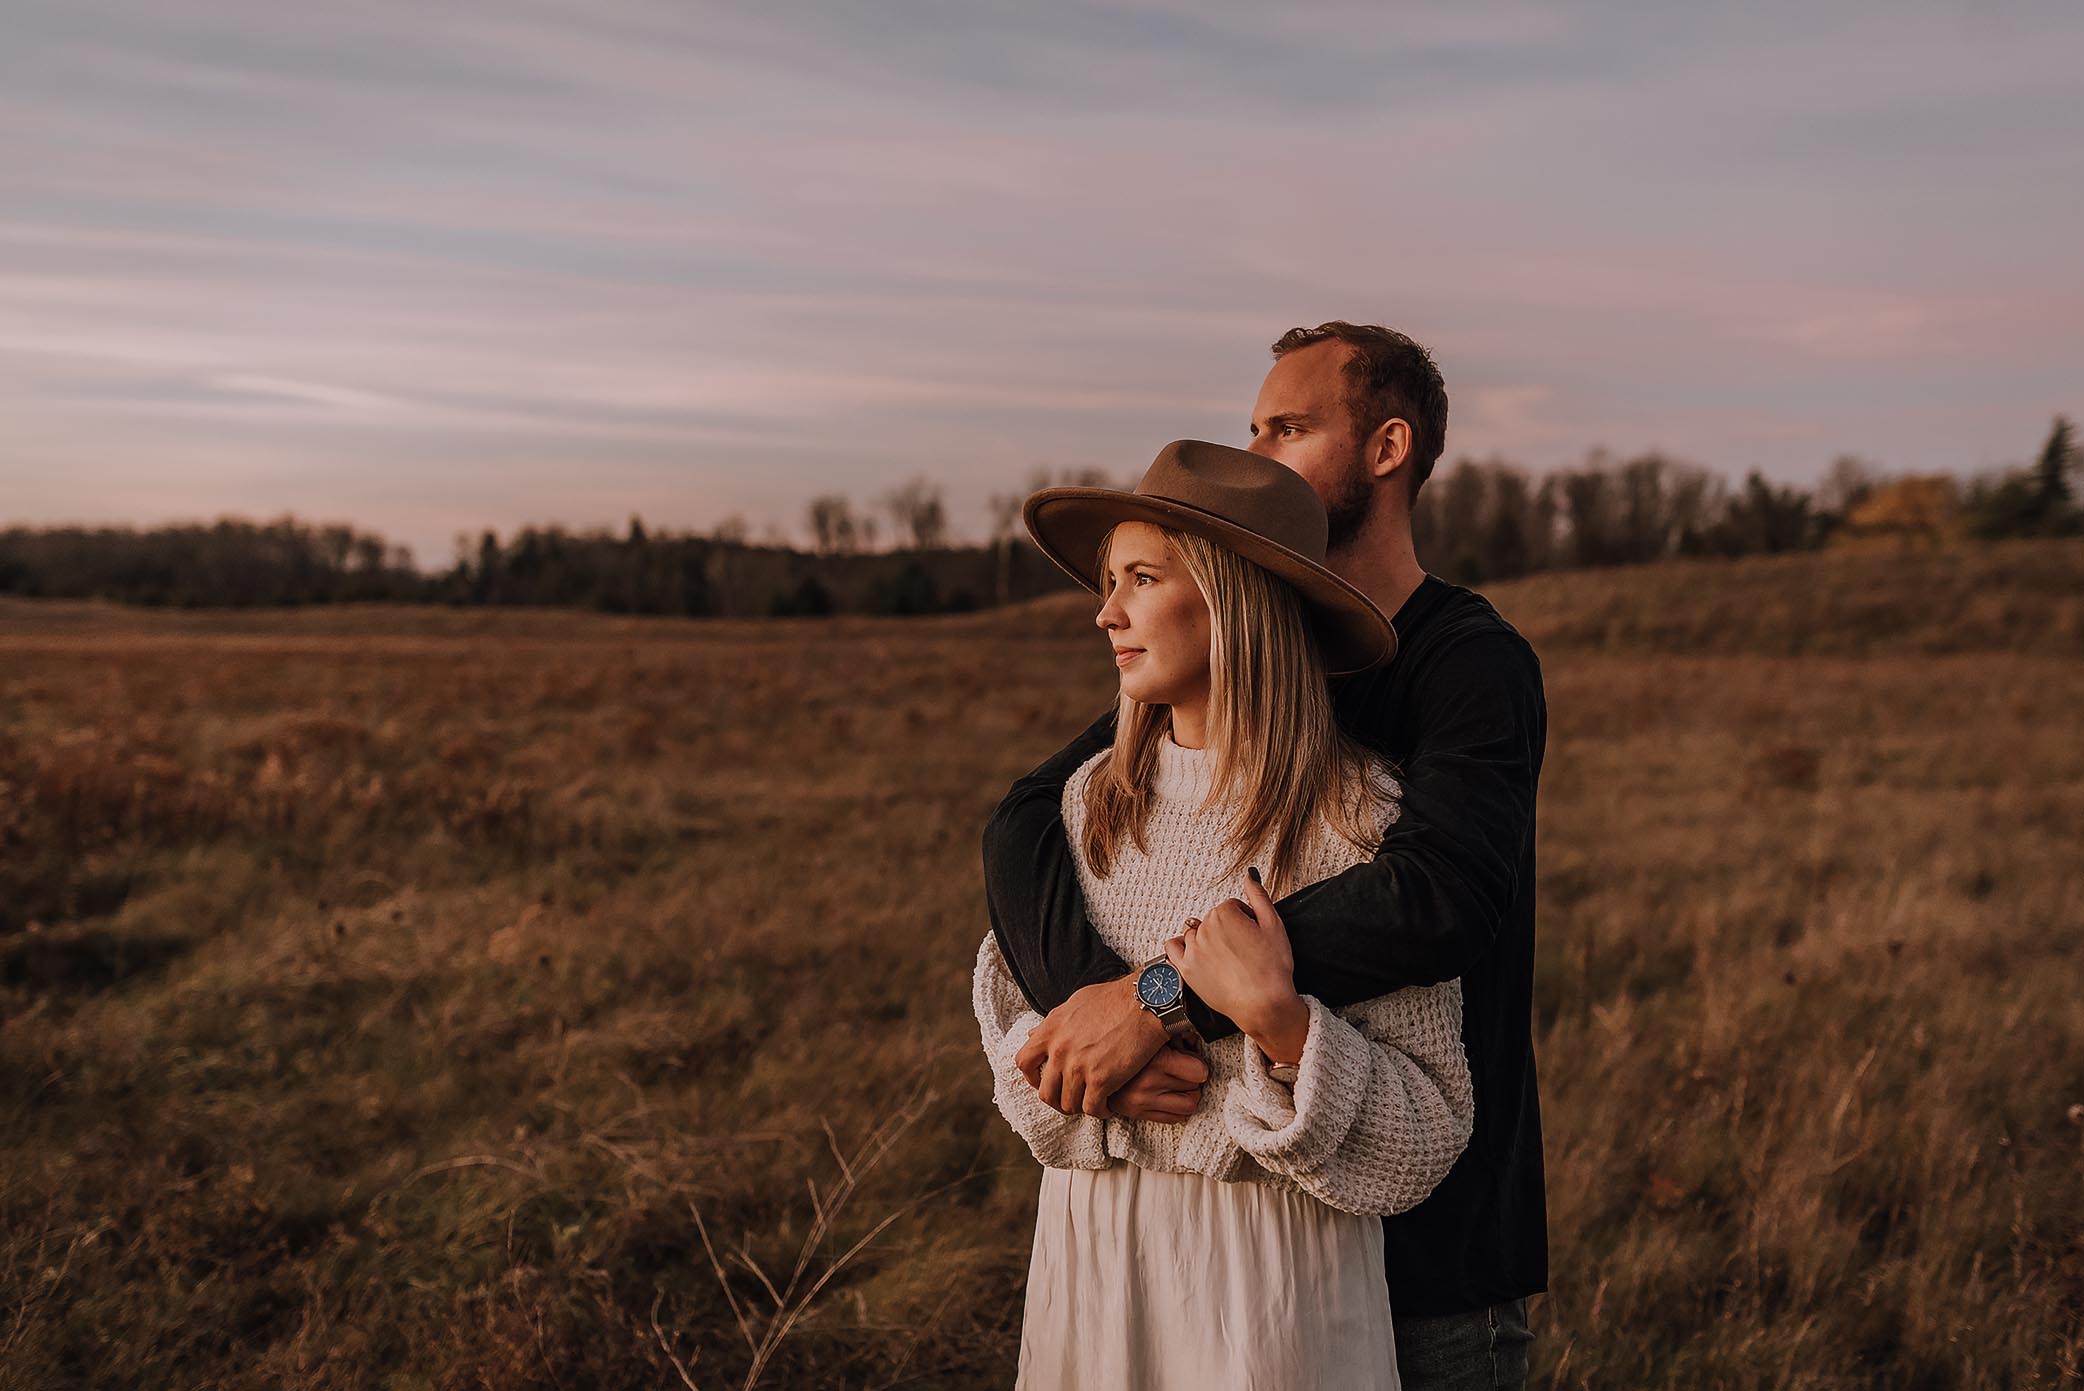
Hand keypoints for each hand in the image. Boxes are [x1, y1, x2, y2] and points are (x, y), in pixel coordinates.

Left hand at [1015, 974, 1169, 1117]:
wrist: (1144, 1002)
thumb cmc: (1114, 999)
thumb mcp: (1074, 1004)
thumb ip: (1052, 1023)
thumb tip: (1033, 1033)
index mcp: (1050, 1030)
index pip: (1023, 1062)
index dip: (1032, 1078)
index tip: (1044, 1081)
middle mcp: (1059, 1050)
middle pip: (1045, 1092)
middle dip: (1057, 1100)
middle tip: (1071, 1099)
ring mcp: (1078, 1066)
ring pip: (1068, 1104)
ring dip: (1080, 1106)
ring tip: (1093, 1101)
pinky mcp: (1101, 1079)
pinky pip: (1092, 1109)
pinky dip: (1100, 1111)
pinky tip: (1108, 1105)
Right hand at [1105, 1041, 1210, 1122]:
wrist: (1095, 1060)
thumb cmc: (1128, 1042)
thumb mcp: (1154, 1034)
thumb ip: (1178, 1035)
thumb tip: (1194, 1040)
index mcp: (1155, 1060)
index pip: (1200, 1072)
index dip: (1199, 1065)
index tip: (1192, 1062)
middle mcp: (1148, 1083)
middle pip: (1195, 1087)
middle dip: (1192, 1079)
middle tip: (1184, 1072)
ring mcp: (1142, 1100)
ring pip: (1188, 1106)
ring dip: (1188, 1096)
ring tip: (1179, 1086)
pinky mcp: (1136, 1113)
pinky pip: (1174, 1119)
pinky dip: (1178, 1109)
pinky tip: (1170, 1097)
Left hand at [1163, 867, 1309, 1063]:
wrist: (1264, 1004)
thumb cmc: (1272, 968)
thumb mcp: (1274, 925)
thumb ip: (1259, 896)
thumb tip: (1249, 876)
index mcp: (1224, 914)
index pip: (1231, 907)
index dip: (1246, 919)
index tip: (1253, 934)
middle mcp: (1205, 929)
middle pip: (1213, 919)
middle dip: (1227, 929)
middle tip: (1244, 948)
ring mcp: (1193, 950)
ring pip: (1196, 933)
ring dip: (1208, 939)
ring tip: (1226, 957)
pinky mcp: (1186, 969)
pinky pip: (1172, 948)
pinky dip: (1180, 946)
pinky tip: (1195, 953)